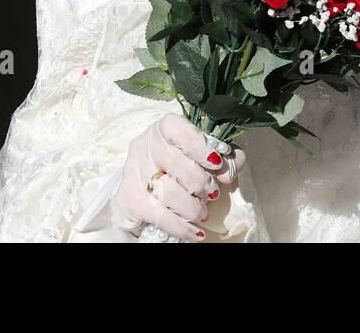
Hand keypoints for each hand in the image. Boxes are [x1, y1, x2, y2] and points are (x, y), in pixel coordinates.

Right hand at [110, 114, 246, 240]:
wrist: (145, 181)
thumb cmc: (182, 161)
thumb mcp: (206, 151)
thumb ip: (227, 157)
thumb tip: (229, 172)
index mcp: (166, 127)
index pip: (185, 135)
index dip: (204, 150)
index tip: (217, 164)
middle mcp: (147, 146)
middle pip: (180, 166)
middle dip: (202, 184)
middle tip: (212, 192)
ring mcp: (136, 172)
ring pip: (170, 193)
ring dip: (194, 207)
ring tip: (202, 211)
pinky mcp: (131, 200)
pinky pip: (161, 217)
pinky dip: (183, 228)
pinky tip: (197, 232)